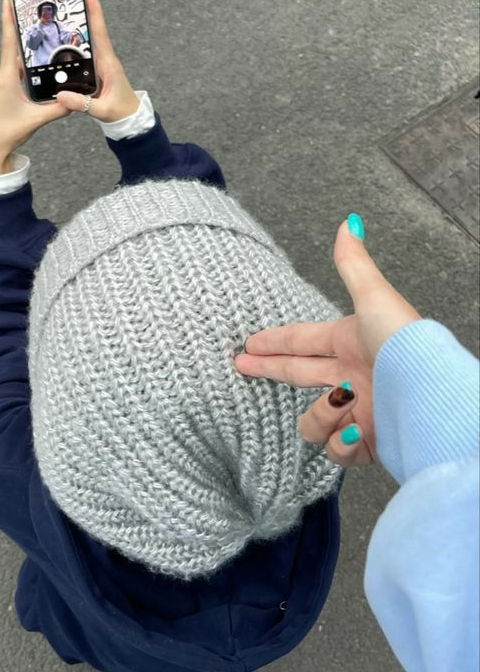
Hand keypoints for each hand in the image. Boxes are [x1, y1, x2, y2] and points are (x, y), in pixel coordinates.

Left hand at [0, 0, 71, 170]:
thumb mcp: (38, 119)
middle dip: (29, 36)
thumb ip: (59, 108)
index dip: (8, 21)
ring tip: (47, 44)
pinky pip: (18, 73)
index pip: (9, 43)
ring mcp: (2, 82)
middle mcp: (2, 75)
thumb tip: (77, 100)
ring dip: (31, 56)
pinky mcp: (4, 89)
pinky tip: (41, 70)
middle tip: (39, 17)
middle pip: (18, 51)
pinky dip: (29, 70)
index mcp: (7, 77)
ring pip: (20, 64)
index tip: (7, 1)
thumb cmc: (8, 132)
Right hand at [56, 0, 140, 122]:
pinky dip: (74, 45)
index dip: (96, 15)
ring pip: (87, 42)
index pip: (101, 35)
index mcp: (109, 65)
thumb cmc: (121, 112)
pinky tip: (62, 41)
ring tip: (63, 12)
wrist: (130, 119)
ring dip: (78, 28)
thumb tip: (62, 96)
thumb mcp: (102, 110)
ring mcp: (100, 65)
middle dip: (84, 14)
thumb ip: (83, 104)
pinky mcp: (95, 71)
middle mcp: (105, 60)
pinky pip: (83, 54)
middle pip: (93, 32)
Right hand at [232, 217, 420, 466]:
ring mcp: (356, 412)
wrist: (431, 397)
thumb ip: (354, 264)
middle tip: (240, 365)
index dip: (273, 341)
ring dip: (320, 414)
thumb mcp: (374, 298)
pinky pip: (335, 449)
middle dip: (268, 369)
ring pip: (313, 420)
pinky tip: (357, 428)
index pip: (300, 341)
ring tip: (344, 403)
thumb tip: (349, 222)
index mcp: (348, 344)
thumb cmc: (403, 345)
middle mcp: (350, 377)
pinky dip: (342, 442)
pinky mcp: (366, 444)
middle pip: (298, 374)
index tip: (249, 343)